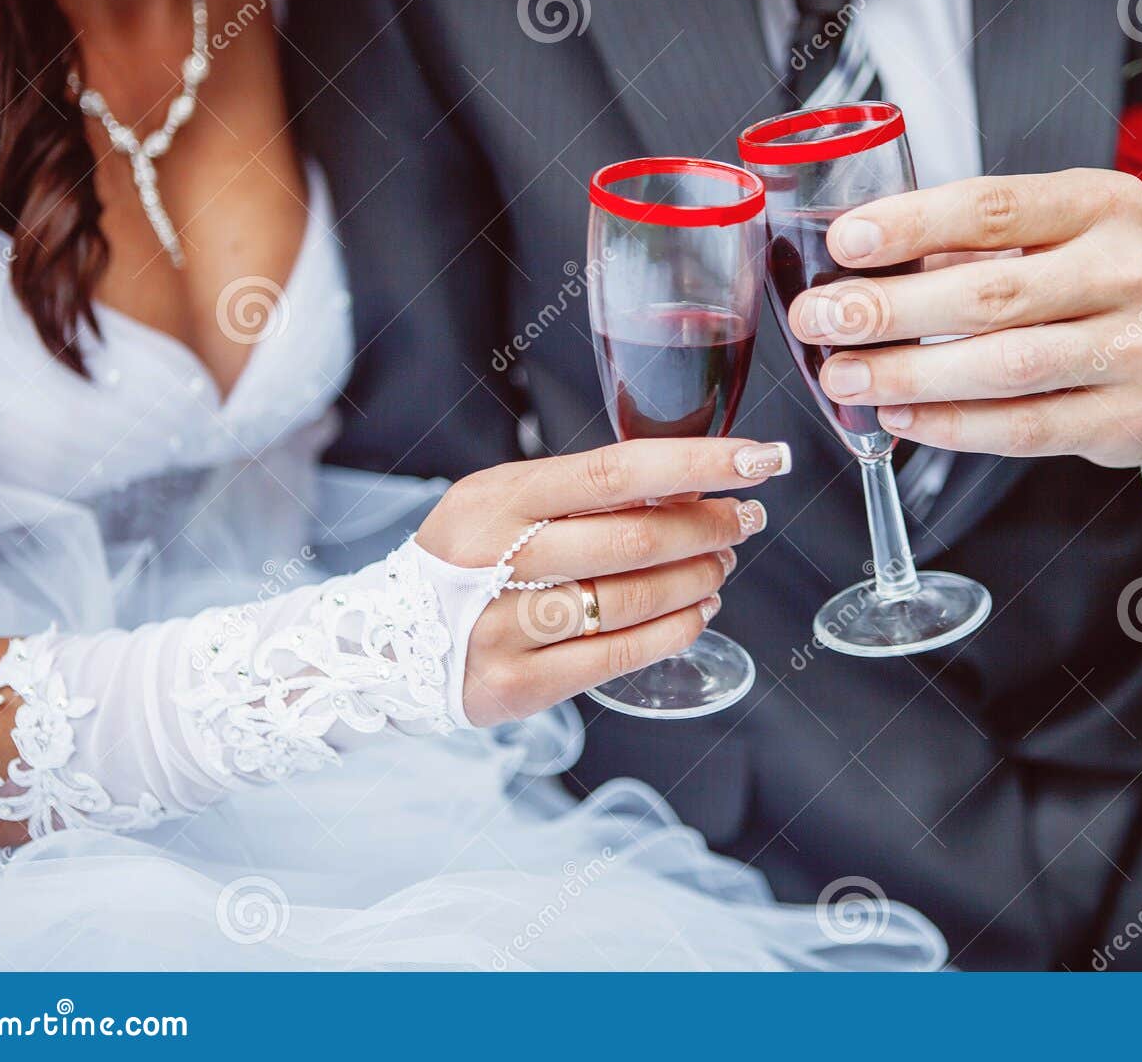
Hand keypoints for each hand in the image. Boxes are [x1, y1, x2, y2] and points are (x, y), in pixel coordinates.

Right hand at [418, 438, 787, 725]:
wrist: (383, 643)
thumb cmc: (467, 561)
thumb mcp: (503, 503)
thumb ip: (582, 493)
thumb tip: (688, 482)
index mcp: (499, 498)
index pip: (615, 470)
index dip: (697, 463)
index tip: (758, 458)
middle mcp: (497, 559)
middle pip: (634, 539)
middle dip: (709, 526)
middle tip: (744, 519)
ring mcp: (504, 626)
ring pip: (632, 599)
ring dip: (698, 578)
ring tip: (721, 565)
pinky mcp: (517, 684)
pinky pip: (618, 654)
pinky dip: (674, 630)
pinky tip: (697, 613)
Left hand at [792, 169, 1141, 536]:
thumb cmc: (1104, 288)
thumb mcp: (1061, 239)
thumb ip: (973, 246)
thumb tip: (859, 266)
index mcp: (1104, 204)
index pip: (994, 208)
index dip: (913, 225)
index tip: (846, 242)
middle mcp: (1130, 270)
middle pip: (990, 292)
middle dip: (889, 309)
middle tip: (822, 319)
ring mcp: (1137, 348)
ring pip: (1004, 366)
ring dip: (910, 373)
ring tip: (846, 374)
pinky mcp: (1128, 418)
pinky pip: (1023, 427)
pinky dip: (952, 425)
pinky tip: (901, 414)